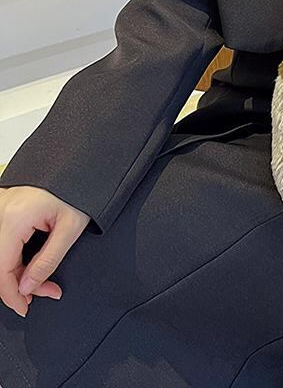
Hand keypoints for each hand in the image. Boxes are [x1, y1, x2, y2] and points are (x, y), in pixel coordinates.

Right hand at [0, 188, 88, 317]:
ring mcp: (2, 206)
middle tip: (44, 292)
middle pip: (0, 263)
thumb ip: (47, 262)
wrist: (80, 168)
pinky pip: (3, 242)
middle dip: (19, 286)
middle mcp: (2, 208)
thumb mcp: (69, 230)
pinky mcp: (5, 207)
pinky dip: (14, 258)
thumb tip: (26, 288)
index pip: (2, 268)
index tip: (25, 307)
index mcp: (14, 216)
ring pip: (0, 255)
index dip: (12, 295)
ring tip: (42, 281)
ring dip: (18, 273)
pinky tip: (31, 266)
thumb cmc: (78, 191)